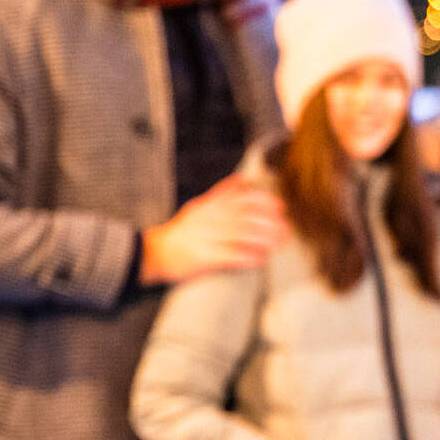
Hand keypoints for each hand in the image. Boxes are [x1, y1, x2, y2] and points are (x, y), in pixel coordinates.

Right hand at [140, 176, 286, 284]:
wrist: (153, 252)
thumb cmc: (182, 231)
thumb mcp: (199, 206)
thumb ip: (221, 194)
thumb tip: (242, 180)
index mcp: (208, 207)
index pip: (238, 199)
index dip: (261, 201)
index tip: (279, 206)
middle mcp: (208, 220)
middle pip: (244, 218)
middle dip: (268, 223)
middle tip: (286, 227)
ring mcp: (205, 239)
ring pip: (240, 237)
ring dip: (263, 240)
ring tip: (280, 243)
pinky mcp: (203, 258)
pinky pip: (229, 257)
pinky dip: (247, 258)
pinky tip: (261, 259)